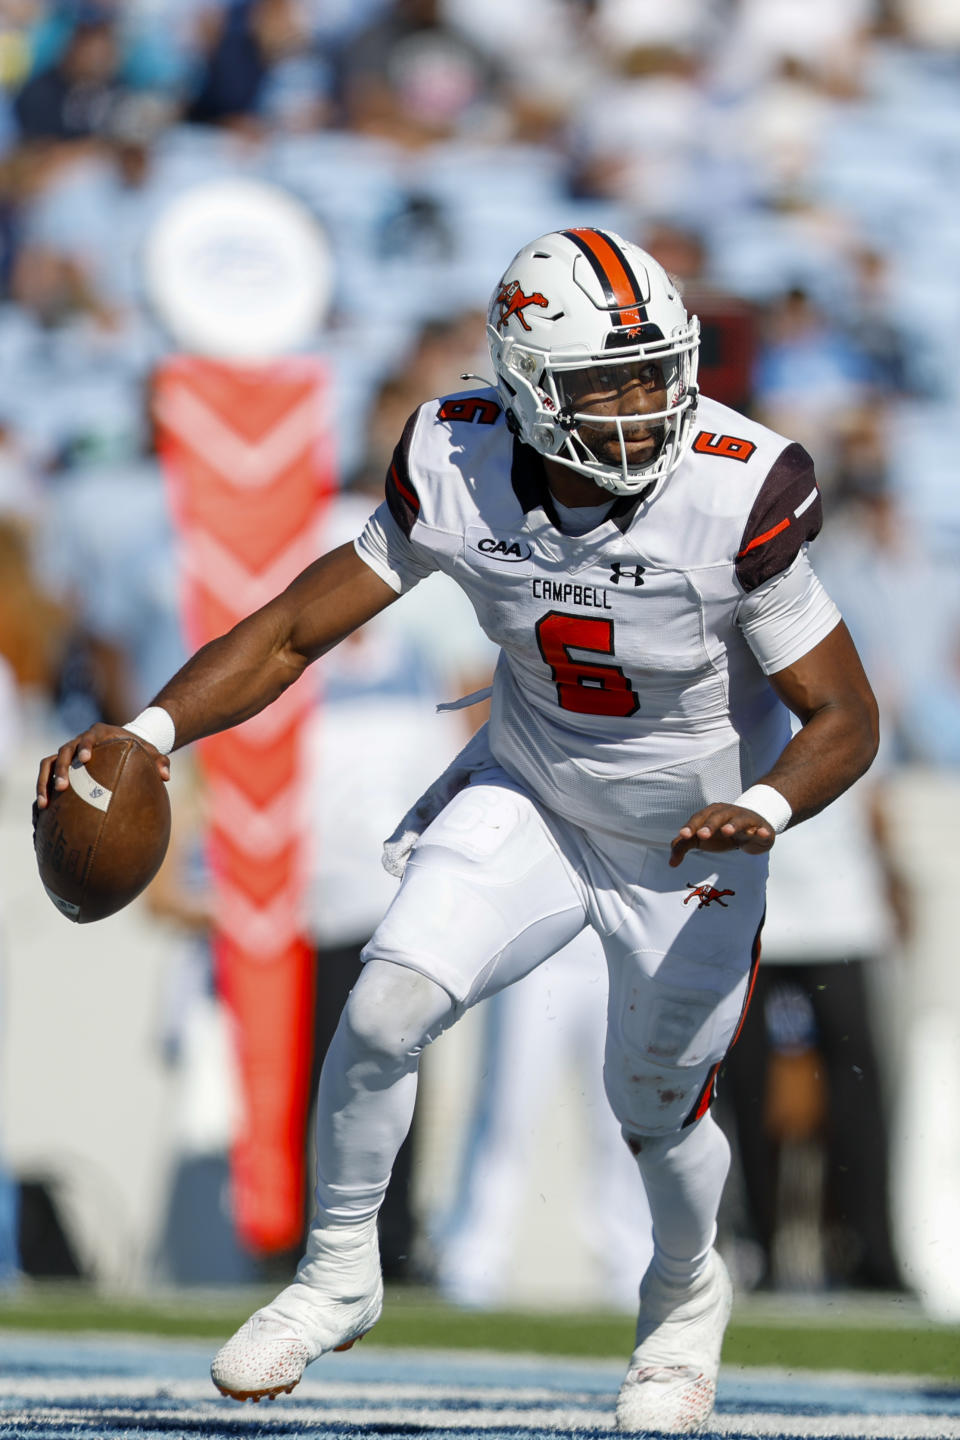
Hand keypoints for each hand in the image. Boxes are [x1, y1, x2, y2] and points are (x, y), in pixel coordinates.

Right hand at [36, 722, 170, 809]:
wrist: (123, 744)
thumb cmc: (136, 747)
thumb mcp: (149, 750)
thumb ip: (159, 760)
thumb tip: (166, 776)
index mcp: (98, 733)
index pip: (88, 737)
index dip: (85, 746)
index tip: (85, 759)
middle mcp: (78, 741)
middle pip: (64, 751)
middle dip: (62, 769)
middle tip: (63, 787)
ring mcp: (68, 754)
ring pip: (49, 764)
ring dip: (44, 782)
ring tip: (45, 804)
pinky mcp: (62, 766)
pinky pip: (46, 776)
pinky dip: (43, 790)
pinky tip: (43, 811)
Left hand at [669, 804, 775, 868]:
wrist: (752, 829)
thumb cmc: (721, 833)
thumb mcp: (701, 838)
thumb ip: (683, 847)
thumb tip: (671, 863)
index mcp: (711, 813)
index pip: (699, 818)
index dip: (691, 826)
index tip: (683, 835)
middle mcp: (728, 813)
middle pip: (717, 817)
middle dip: (709, 825)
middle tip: (702, 835)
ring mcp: (745, 819)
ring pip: (739, 820)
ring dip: (733, 825)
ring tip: (727, 831)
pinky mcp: (760, 828)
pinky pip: (761, 829)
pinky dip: (761, 831)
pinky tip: (760, 833)